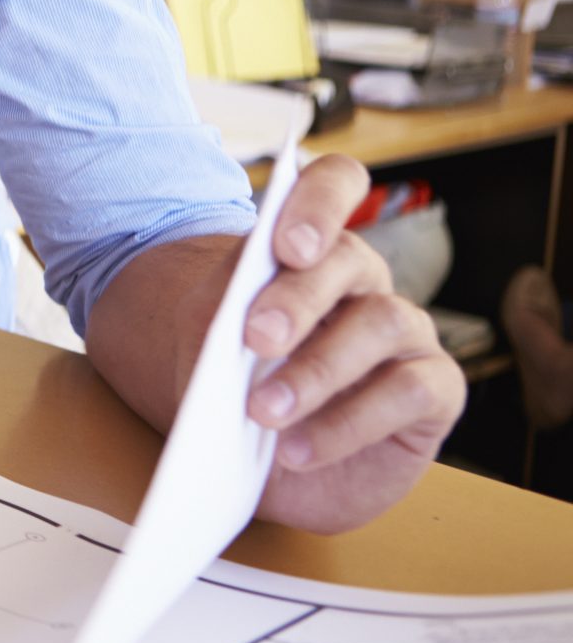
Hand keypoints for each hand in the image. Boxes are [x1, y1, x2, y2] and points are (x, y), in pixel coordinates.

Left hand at [243, 153, 465, 532]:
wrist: (252, 457)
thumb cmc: (232, 384)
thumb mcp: (208, 344)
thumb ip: (217, 317)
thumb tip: (233, 323)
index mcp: (309, 246)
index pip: (336, 185)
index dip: (319, 201)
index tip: (287, 245)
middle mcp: (365, 280)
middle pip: (351, 258)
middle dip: (299, 298)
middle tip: (254, 338)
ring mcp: (406, 332)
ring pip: (383, 323)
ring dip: (319, 370)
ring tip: (263, 412)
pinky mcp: (434, 391)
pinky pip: (410, 392)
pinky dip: (348, 422)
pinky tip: (297, 449)